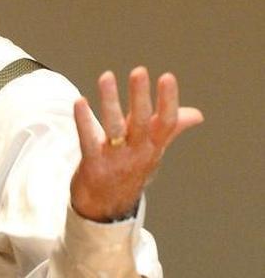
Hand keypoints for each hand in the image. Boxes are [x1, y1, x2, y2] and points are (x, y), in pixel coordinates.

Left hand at [70, 67, 203, 221]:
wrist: (107, 206)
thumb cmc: (130, 169)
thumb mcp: (153, 149)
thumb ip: (172, 129)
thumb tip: (197, 114)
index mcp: (154, 145)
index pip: (167, 122)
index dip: (169, 100)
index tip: (167, 77)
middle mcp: (137, 151)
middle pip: (142, 122)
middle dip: (140, 97)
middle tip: (139, 72)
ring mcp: (115, 159)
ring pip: (114, 127)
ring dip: (110, 101)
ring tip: (106, 76)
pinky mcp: (93, 165)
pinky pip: (88, 140)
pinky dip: (83, 121)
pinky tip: (80, 102)